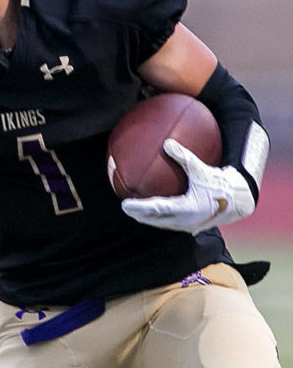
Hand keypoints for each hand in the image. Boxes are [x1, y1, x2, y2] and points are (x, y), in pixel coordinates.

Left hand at [120, 139, 254, 233]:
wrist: (242, 200)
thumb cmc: (222, 183)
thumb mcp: (201, 168)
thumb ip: (184, 156)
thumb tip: (166, 142)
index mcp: (187, 209)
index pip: (156, 210)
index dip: (139, 208)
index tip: (124, 204)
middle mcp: (187, 221)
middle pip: (157, 220)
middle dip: (140, 215)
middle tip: (126, 208)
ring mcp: (191, 225)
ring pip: (165, 223)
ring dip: (150, 218)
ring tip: (137, 211)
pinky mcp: (196, 225)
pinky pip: (174, 221)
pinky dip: (162, 216)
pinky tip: (157, 207)